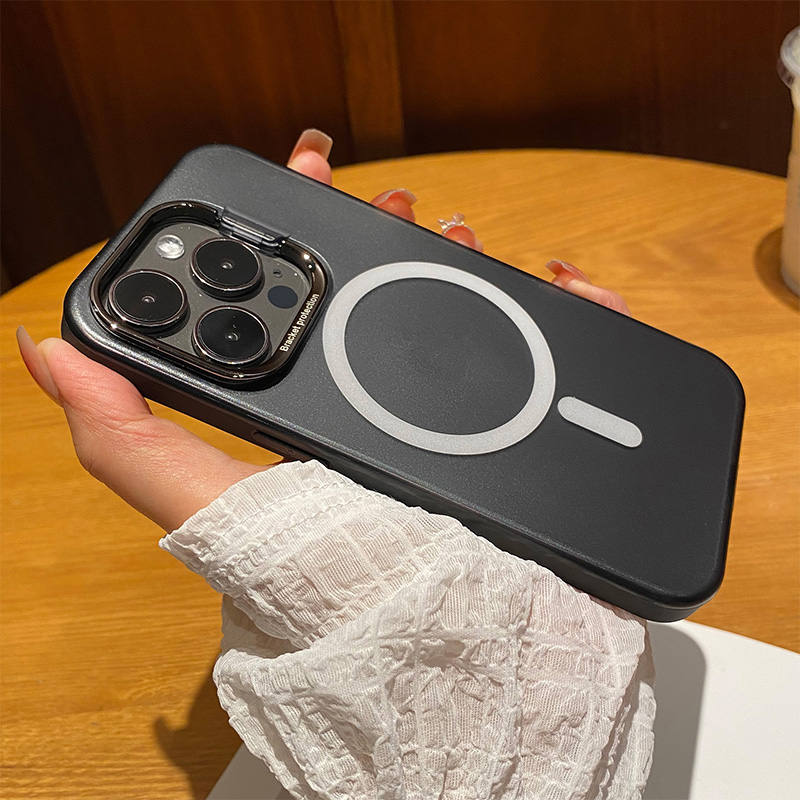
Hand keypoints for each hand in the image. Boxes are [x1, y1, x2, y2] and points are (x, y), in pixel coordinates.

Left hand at [17, 129, 630, 531]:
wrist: (460, 641)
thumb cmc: (344, 581)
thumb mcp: (218, 505)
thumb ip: (129, 442)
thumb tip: (49, 352)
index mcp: (315, 411)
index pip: (296, 304)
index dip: (294, 231)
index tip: (303, 174)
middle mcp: (383, 408)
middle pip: (381, 290)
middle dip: (379, 229)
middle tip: (388, 200)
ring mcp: (462, 415)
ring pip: (462, 305)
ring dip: (460, 252)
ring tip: (458, 231)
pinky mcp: (532, 429)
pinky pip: (558, 349)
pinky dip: (568, 305)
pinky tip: (559, 281)